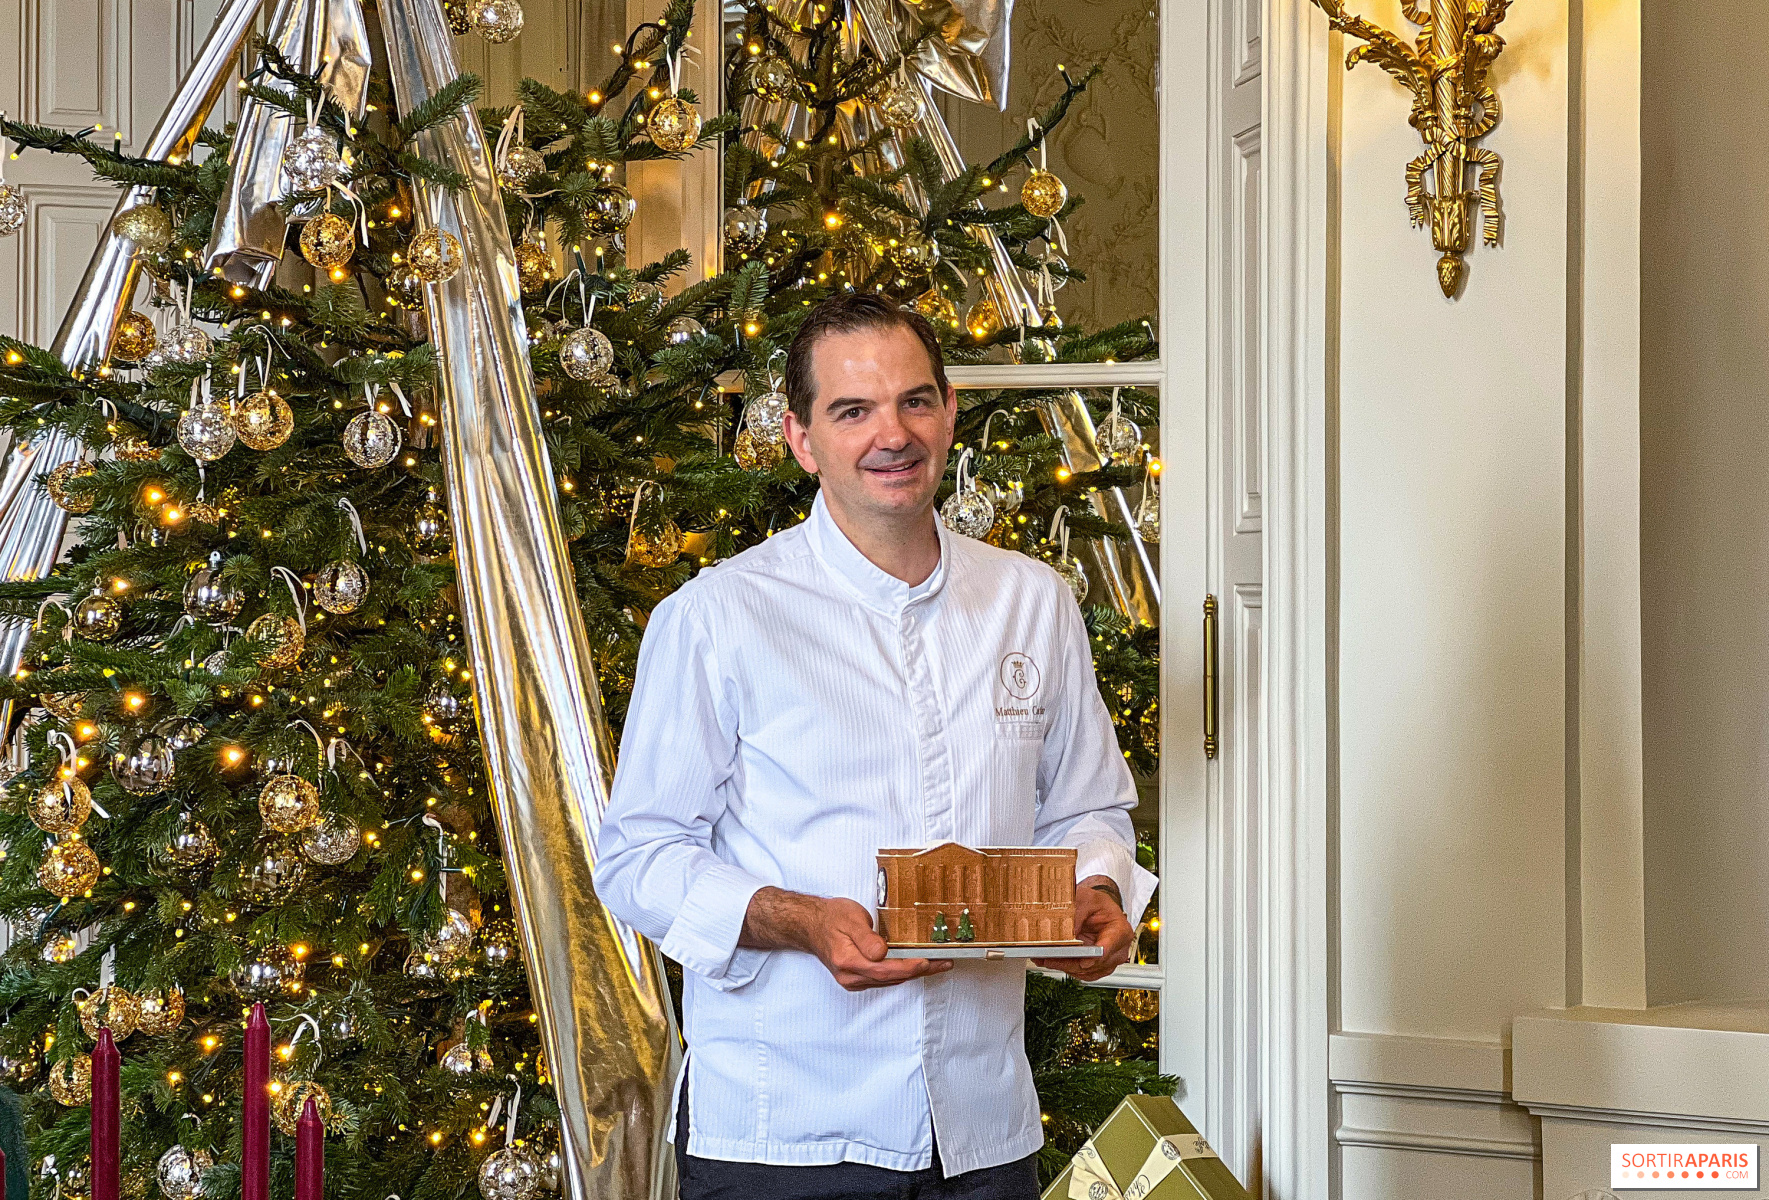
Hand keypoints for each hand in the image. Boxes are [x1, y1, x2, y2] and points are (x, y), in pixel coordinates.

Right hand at [740, 888, 952, 991]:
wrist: (811, 925)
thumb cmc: (830, 918)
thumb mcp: (849, 918)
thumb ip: (865, 937)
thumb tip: (882, 952)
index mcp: (848, 961)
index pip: (885, 969)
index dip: (909, 967)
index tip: (929, 962)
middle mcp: (851, 976)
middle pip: (892, 978)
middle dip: (920, 971)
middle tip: (945, 963)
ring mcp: (853, 980)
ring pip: (890, 980)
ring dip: (914, 973)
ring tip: (939, 964)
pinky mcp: (857, 978)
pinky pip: (885, 978)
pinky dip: (903, 972)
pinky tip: (917, 965)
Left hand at [1035, 878, 1133, 981]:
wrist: (1095, 907)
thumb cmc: (1095, 902)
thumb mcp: (1086, 898)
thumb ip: (1077, 914)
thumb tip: (1067, 933)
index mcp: (1120, 930)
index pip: (1109, 947)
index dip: (1095, 957)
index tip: (1083, 961)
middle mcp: (1117, 949)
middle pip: (1095, 963)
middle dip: (1070, 962)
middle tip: (1049, 957)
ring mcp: (1107, 960)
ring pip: (1086, 972)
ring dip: (1064, 966)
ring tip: (1044, 957)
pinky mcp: (1095, 967)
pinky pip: (1080, 973)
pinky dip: (1065, 968)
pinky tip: (1050, 960)